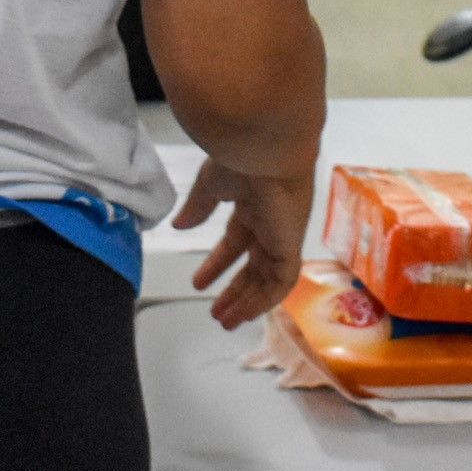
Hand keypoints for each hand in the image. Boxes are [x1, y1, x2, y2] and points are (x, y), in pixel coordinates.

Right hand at [173, 157, 312, 328]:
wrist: (267, 149)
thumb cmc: (239, 158)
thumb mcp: (211, 184)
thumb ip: (198, 207)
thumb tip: (180, 225)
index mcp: (253, 205)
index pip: (236, 241)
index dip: (218, 264)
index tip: (198, 283)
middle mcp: (271, 223)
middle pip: (254, 266)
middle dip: (235, 291)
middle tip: (216, 313)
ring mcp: (283, 236)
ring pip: (268, 278)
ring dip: (247, 302)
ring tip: (226, 322)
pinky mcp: (291, 246)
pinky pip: (282, 281)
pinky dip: (265, 300)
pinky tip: (245, 314)